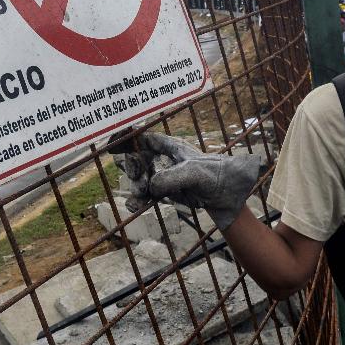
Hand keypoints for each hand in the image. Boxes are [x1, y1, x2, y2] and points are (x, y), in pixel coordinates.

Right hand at [118, 132, 264, 229]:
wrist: (230, 198)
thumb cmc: (217, 177)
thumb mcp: (194, 173)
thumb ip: (170, 177)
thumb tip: (151, 187)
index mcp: (173, 147)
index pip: (146, 138)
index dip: (129, 140)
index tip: (114, 147)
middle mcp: (166, 160)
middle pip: (138, 158)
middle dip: (133, 168)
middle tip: (139, 179)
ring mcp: (166, 177)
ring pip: (140, 179)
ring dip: (135, 187)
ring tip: (140, 196)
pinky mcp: (167, 194)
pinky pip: (146, 196)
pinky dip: (138, 201)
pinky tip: (135, 206)